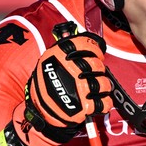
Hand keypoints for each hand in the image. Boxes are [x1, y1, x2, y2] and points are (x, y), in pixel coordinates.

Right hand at [13, 29, 112, 145]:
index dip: (95, 48)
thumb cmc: (47, 85)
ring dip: (104, 86)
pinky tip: (100, 101)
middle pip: (96, 64)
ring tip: (98, 88)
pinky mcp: (82, 106)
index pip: (84, 44)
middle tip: (95, 73)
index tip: (97, 53)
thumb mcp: (49, 62)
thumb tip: (70, 31)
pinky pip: (104, 102)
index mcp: (58, 56)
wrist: (40, 114)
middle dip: (99, 69)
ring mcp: (76, 88)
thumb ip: (63, 50)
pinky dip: (105, 102)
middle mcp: (68, 70)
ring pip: (103, 83)